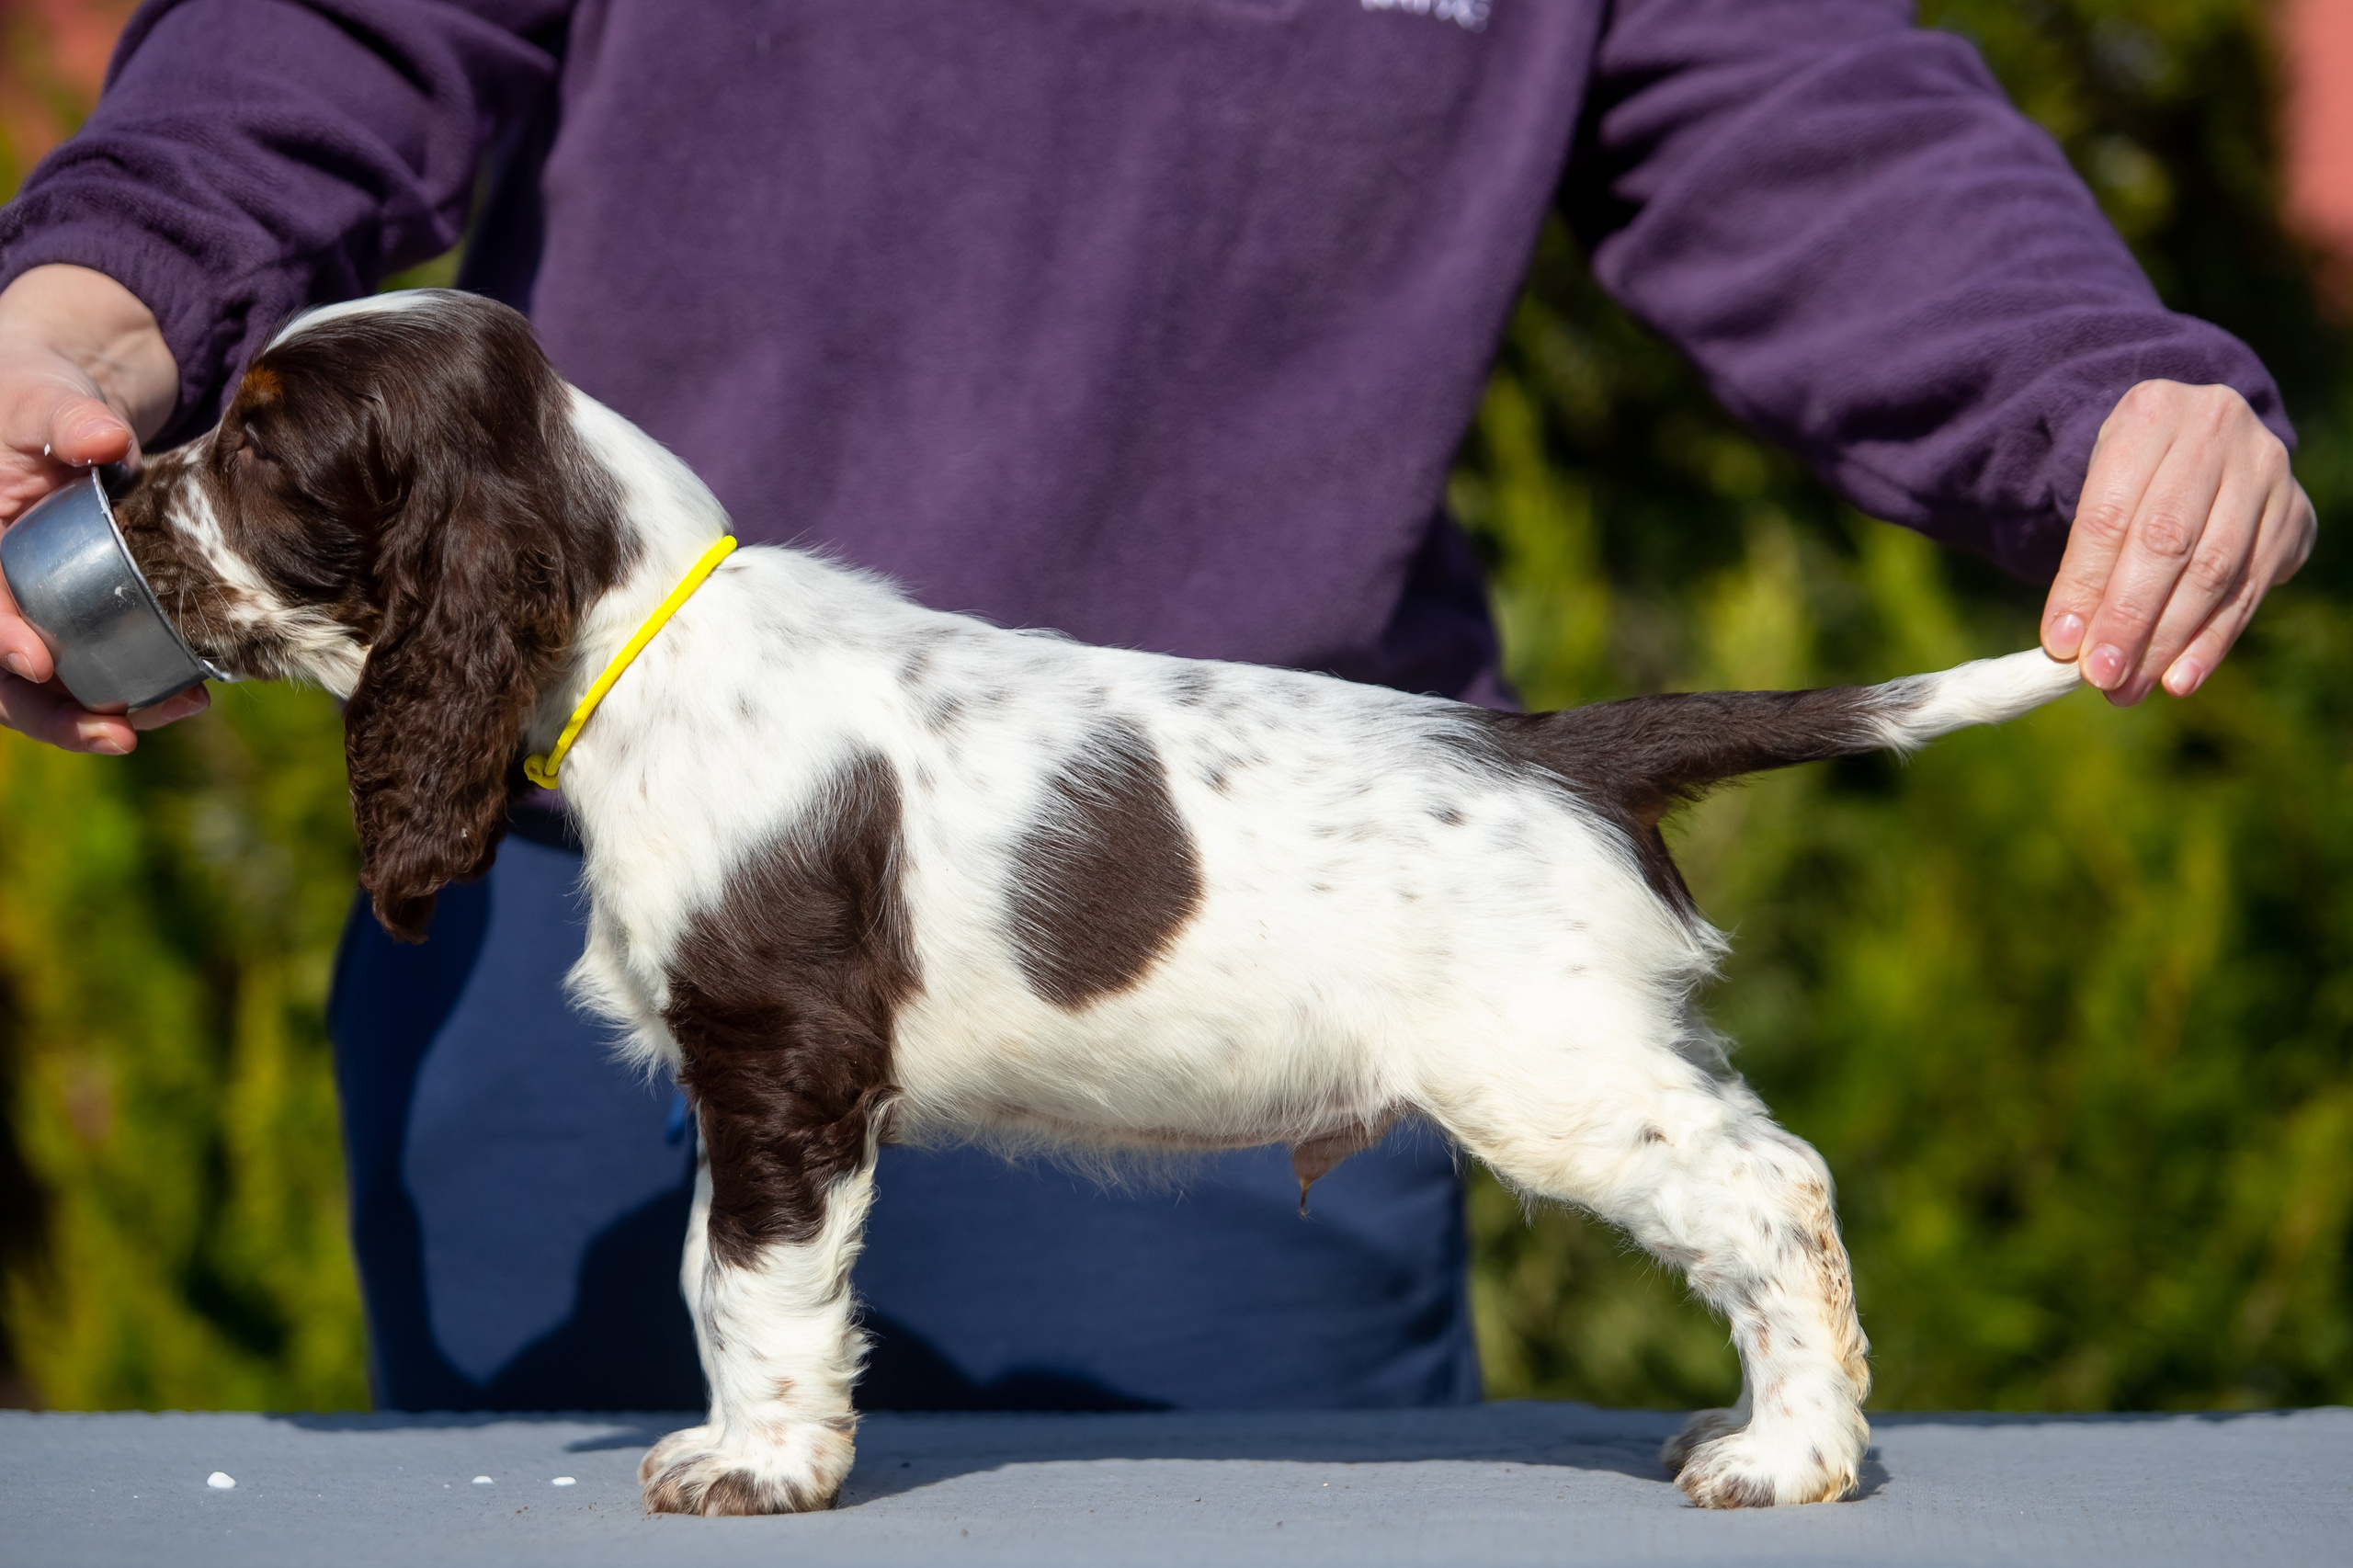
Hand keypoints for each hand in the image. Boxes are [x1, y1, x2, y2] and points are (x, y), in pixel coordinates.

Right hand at [0, 264, 205, 751]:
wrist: (68, 403)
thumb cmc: (41, 392)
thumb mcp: (48, 395)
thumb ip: (70, 416)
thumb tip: (105, 440)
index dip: (0, 639)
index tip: (39, 662)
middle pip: (1, 675)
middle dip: (54, 714)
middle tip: (120, 735)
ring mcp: (30, 606)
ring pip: (47, 688)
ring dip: (99, 716)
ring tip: (172, 715)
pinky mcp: (73, 614)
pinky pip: (90, 669)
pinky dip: (129, 691)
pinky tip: (184, 697)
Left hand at [2041, 379, 2315, 704]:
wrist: (2196, 436)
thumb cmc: (2129, 474)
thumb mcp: (2095, 490)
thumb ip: (2083, 559)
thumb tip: (2069, 643)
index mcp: (2149, 413)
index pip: (2111, 513)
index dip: (2084, 584)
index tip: (2062, 644)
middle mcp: (2216, 430)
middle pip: (2168, 542)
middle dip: (2130, 620)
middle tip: (2101, 678)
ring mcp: (2265, 469)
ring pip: (2215, 570)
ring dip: (2170, 641)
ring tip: (2131, 689)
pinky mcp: (2294, 511)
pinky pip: (2251, 588)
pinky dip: (2212, 640)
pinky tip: (2181, 678)